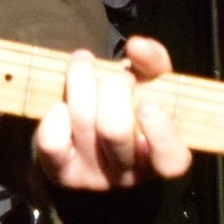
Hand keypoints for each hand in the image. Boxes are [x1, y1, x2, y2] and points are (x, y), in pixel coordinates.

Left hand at [34, 37, 193, 192]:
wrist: (87, 136)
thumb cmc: (128, 106)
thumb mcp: (150, 83)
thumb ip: (153, 62)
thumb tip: (138, 46)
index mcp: (162, 158)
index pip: (171, 160)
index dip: (160, 131)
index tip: (149, 102)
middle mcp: (130, 175)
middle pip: (115, 130)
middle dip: (113, 87)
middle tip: (116, 75)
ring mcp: (94, 177)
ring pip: (82, 124)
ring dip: (80, 82)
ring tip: (84, 63)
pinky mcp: (62, 174)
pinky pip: (52, 142)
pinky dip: (55, 114)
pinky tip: (62, 103)